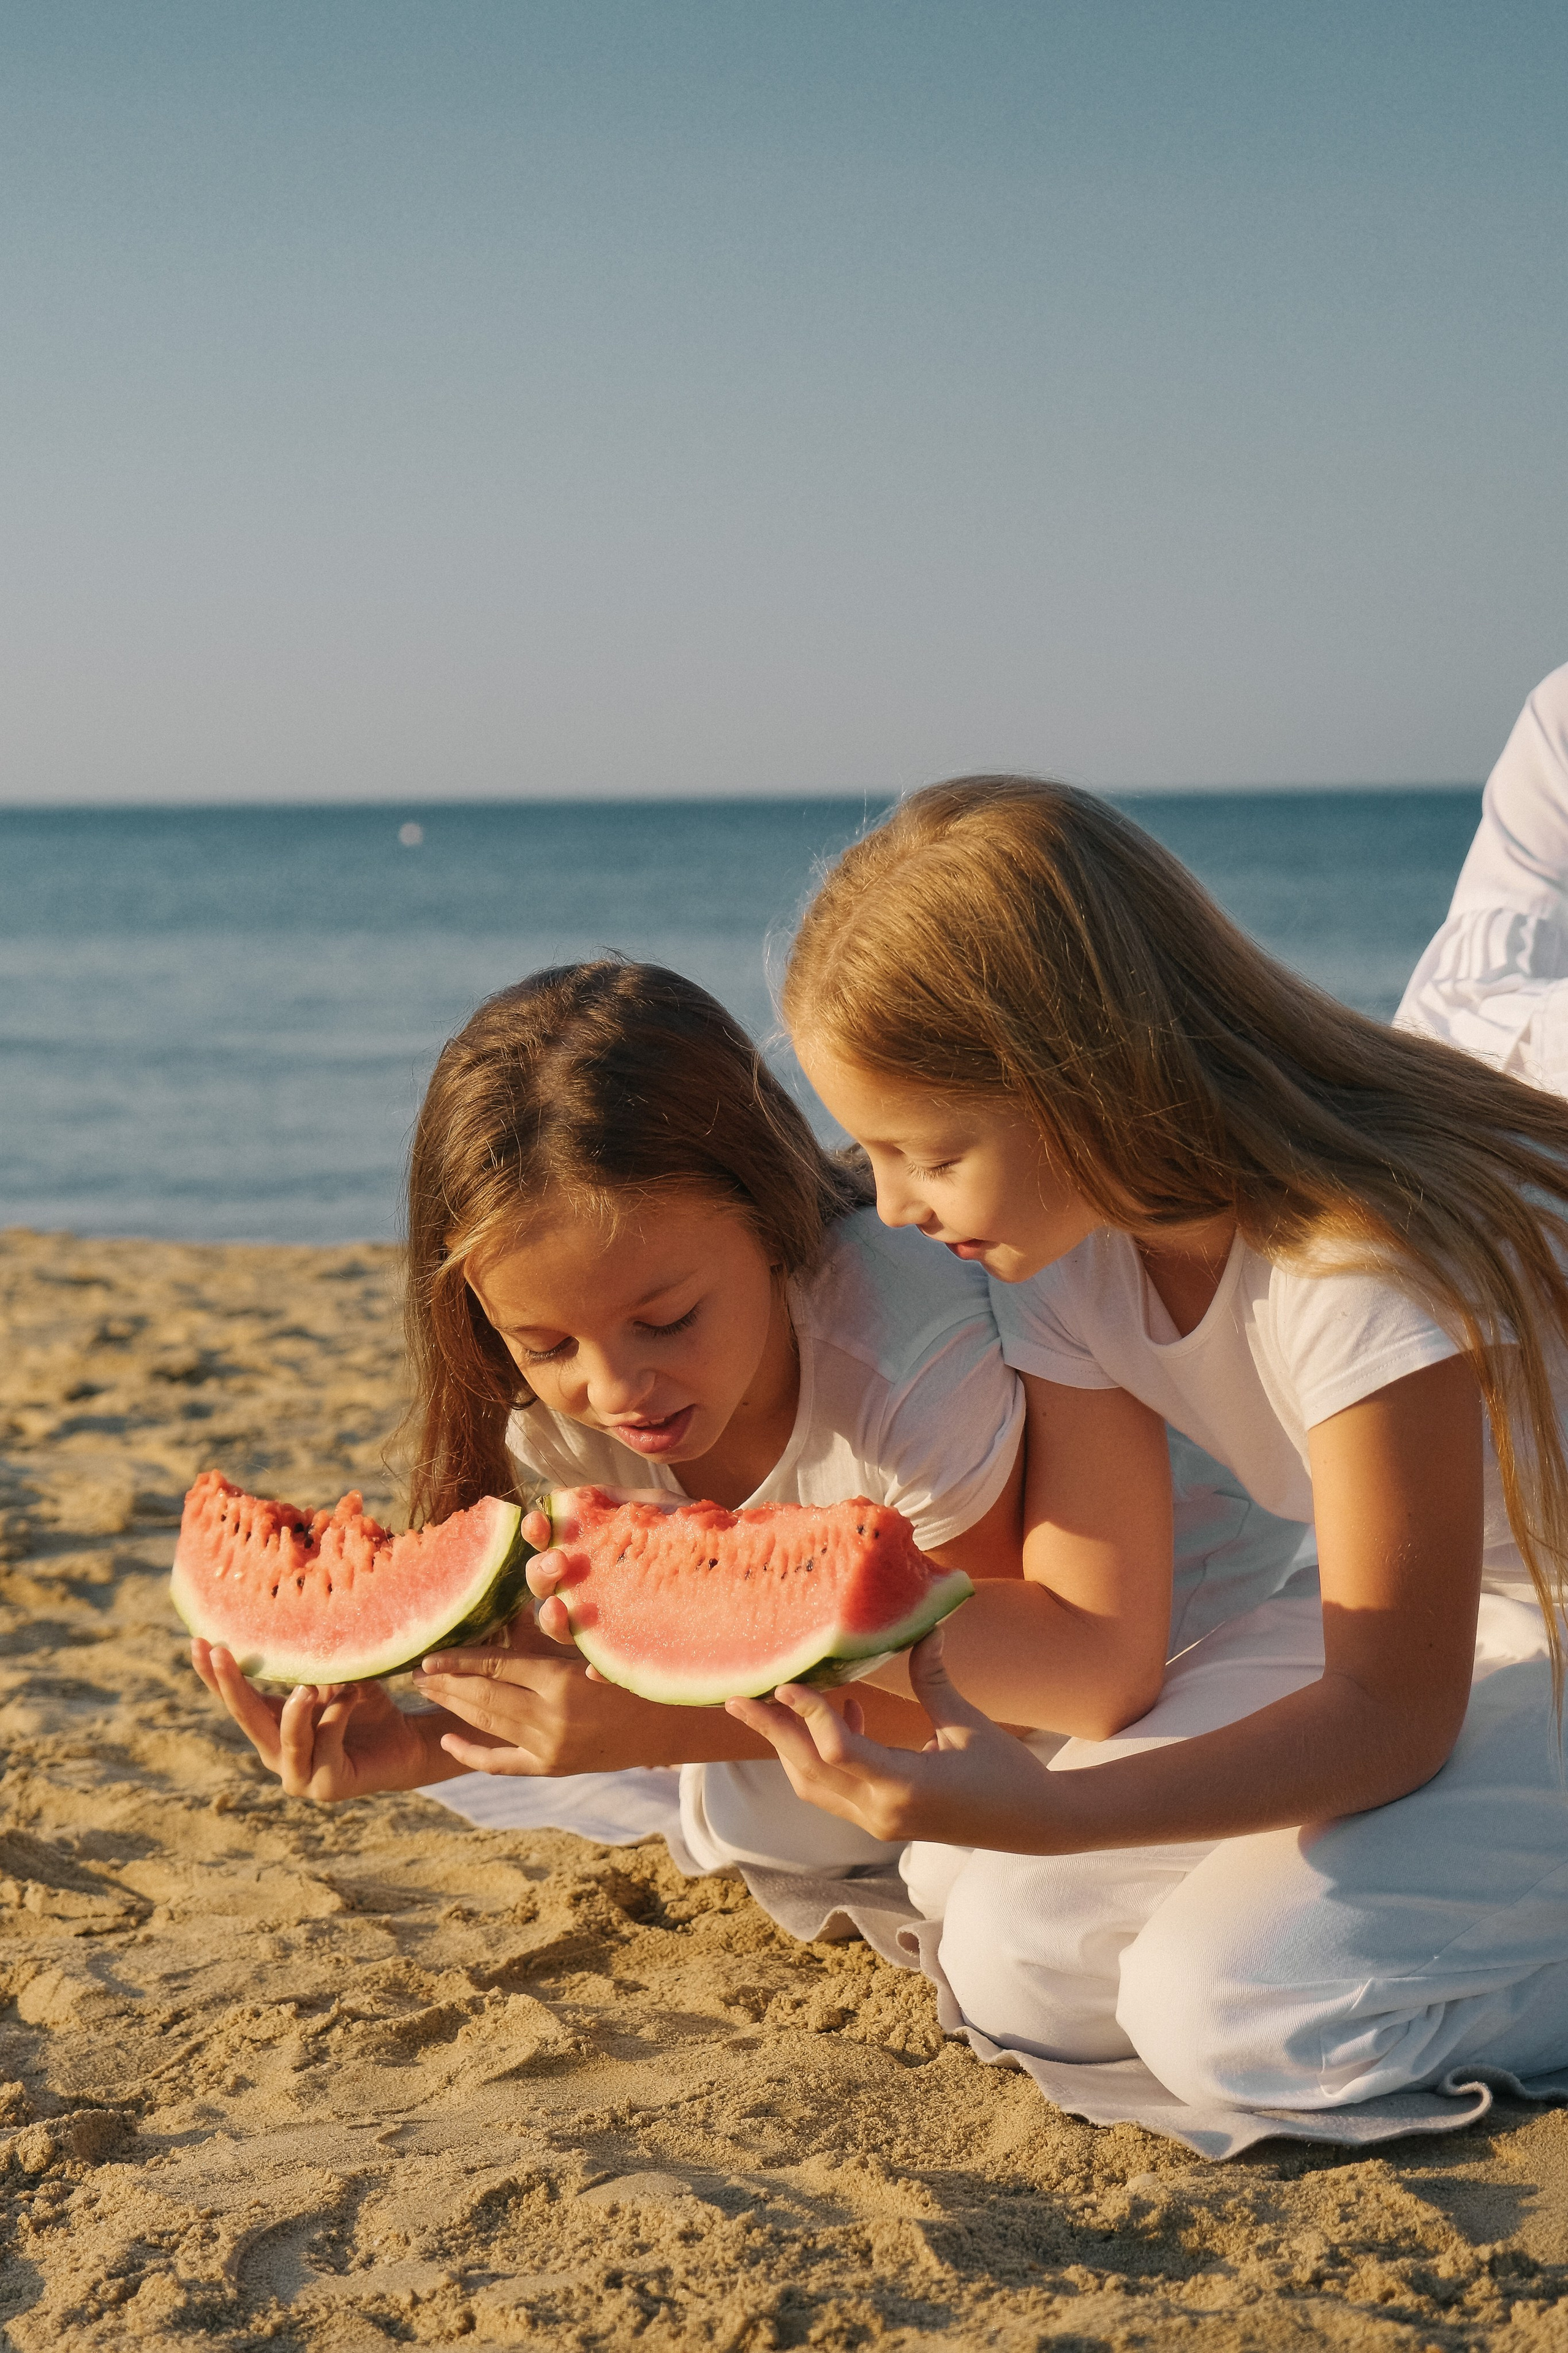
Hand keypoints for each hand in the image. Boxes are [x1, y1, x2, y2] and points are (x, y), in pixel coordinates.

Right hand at [191, 1638, 460, 1801]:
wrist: (405, 1743)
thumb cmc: (364, 1707)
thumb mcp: (332, 1680)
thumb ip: (309, 1668)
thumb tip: (293, 1634)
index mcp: (271, 1728)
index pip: (236, 1700)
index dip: (214, 1675)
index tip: (195, 1641)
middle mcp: (277, 1755)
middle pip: (247, 1720)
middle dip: (231, 1686)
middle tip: (219, 1652)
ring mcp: (300, 1776)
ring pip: (287, 1742)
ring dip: (295, 1713)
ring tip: (306, 1689)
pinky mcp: (328, 1786)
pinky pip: (327, 1746)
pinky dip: (338, 1716)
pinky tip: (352, 1695)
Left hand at [412, 1641, 694, 1774]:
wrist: (668, 1727)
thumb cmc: (634, 1675)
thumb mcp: (595, 1648)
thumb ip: (554, 1634)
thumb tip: (512, 1608)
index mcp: (561, 1683)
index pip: (497, 1668)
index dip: (459, 1661)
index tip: (428, 1655)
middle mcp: (551, 1719)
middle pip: (484, 1698)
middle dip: (446, 1685)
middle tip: (414, 1674)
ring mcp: (549, 1748)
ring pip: (488, 1725)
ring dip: (453, 1709)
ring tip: (426, 1693)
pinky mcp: (552, 1768)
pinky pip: (503, 1762)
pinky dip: (472, 1753)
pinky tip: (447, 1742)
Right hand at [522, 1488, 681, 1655]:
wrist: (731, 1559)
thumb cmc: (683, 1528)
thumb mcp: (653, 1505)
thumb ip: (614, 1500)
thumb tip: (566, 1496)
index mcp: (586, 1550)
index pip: (547, 1542)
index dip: (535, 1532)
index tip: (537, 1521)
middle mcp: (586, 1587)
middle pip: (544, 1587)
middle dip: (540, 1573)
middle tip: (557, 1562)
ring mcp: (605, 1621)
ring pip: (562, 1629)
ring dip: (552, 1621)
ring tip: (560, 1609)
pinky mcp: (631, 1650)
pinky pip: (608, 1666)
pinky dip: (598, 1667)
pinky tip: (594, 1668)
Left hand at [726, 1629, 1062, 1850]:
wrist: (1033, 1825)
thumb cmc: (1007, 1772)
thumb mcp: (967, 1723)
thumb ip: (934, 1678)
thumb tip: (923, 1626)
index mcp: (905, 1787)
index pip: (838, 1752)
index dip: (808, 1717)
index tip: (786, 1684)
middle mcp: (881, 1812)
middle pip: (809, 1771)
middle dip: (771, 1734)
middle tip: (737, 1699)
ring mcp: (878, 1823)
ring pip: (814, 1786)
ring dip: (791, 1745)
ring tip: (781, 1702)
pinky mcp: (881, 1822)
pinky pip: (833, 1791)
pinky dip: (820, 1757)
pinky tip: (845, 1716)